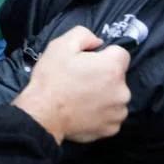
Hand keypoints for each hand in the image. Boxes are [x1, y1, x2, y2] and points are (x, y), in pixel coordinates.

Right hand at [12, 26, 130, 143]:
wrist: (41, 115)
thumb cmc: (51, 80)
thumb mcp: (61, 45)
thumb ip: (84, 34)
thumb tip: (98, 42)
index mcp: (112, 68)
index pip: (121, 53)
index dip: (104, 55)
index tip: (89, 62)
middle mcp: (122, 91)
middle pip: (118, 77)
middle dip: (103, 76)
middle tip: (81, 81)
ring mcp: (118, 112)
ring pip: (115, 97)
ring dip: (104, 96)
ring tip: (81, 98)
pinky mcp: (111, 129)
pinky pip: (111, 116)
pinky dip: (100, 114)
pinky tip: (84, 112)